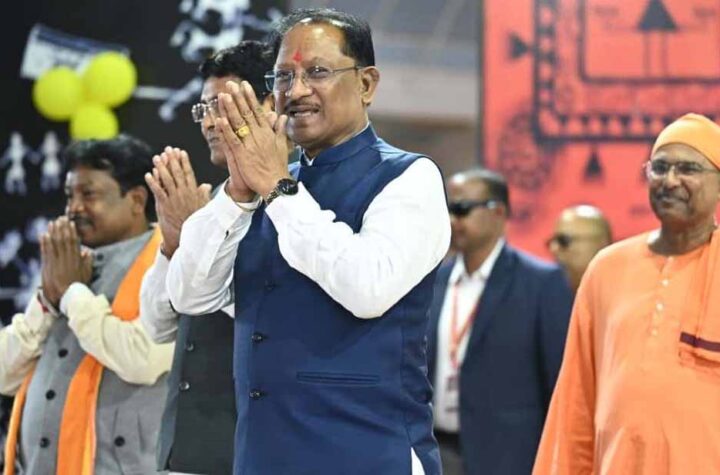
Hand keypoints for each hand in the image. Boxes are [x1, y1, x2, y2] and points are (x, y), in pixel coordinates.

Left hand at [41, 217, 92, 307]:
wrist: (64, 297)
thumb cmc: (77, 287)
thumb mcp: (87, 275)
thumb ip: (87, 263)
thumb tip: (88, 252)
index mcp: (76, 260)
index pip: (74, 242)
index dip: (72, 232)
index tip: (71, 223)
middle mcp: (66, 259)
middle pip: (63, 240)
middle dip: (62, 228)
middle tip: (61, 218)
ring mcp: (56, 262)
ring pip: (54, 244)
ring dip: (53, 232)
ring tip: (52, 223)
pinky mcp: (47, 266)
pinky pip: (46, 252)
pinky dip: (44, 243)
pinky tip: (44, 235)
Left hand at [144, 147, 211, 256]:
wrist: (189, 238)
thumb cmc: (197, 223)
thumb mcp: (204, 207)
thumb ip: (204, 194)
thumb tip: (207, 185)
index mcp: (194, 193)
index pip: (189, 173)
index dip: (184, 161)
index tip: (181, 152)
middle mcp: (184, 194)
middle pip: (177, 173)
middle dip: (172, 160)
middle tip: (167, 149)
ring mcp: (174, 199)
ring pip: (167, 180)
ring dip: (161, 168)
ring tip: (156, 158)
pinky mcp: (165, 206)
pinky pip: (158, 191)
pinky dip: (153, 182)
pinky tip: (148, 174)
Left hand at [215, 80, 289, 198]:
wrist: (276, 184)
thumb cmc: (278, 167)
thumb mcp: (282, 145)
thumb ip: (280, 130)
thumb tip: (281, 116)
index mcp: (267, 133)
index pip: (257, 111)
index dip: (250, 97)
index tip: (244, 85)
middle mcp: (259, 135)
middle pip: (246, 113)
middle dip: (238, 98)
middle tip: (230, 84)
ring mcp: (250, 144)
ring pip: (239, 123)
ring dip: (230, 109)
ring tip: (223, 96)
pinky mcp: (242, 155)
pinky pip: (233, 140)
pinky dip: (226, 130)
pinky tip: (220, 119)